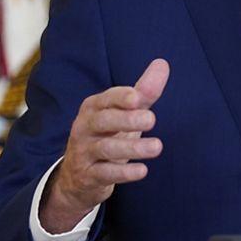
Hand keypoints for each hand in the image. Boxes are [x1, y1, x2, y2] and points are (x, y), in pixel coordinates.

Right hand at [37, 58, 167, 232]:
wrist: (77, 177)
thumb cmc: (106, 136)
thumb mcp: (123, 114)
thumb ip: (143, 92)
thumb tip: (163, 63)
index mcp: (93, 107)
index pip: (106, 99)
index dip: (121, 97)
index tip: (138, 98)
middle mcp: (84, 127)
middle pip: (103, 121)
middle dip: (127, 119)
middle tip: (151, 119)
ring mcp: (84, 152)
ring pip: (106, 148)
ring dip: (132, 147)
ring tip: (157, 147)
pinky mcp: (88, 176)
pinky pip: (105, 173)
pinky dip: (124, 172)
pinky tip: (142, 171)